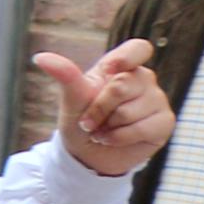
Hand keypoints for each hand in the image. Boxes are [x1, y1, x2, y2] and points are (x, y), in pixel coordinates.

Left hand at [40, 37, 173, 180]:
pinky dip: (119, 138)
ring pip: (131, 110)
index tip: (110, 70)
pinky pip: (143, 128)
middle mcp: (142, 80)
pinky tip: (112, 139)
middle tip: (89, 119)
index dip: (127, 58)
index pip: (138, 49)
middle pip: (123, 85)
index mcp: (120, 67)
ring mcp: (157, 100)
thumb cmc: (80, 120)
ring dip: (108, 126)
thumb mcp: (71, 98)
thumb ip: (65, 76)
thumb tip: (40, 57)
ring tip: (103, 129)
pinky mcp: (164, 122)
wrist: (88, 153)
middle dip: (98, 108)